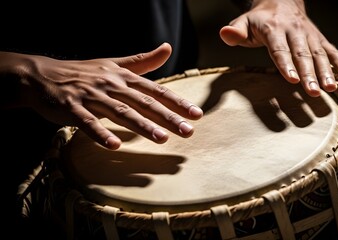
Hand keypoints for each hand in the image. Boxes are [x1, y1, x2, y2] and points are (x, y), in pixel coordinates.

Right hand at [0, 43, 202, 149]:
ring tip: (161, 139)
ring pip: (120, 112)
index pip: (156, 90)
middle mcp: (111, 84)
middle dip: (168, 118)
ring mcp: (91, 95)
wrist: (42, 74)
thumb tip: (168, 49)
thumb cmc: (83, 72)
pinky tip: (114, 145)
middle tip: (188, 132)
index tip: (196, 115)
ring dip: (142, 125)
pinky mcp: (70, 108)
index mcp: (124, 76)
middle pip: (144, 103)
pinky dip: (100, 133)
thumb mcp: (114, 64)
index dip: (177, 102)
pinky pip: (87, 122)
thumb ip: (143, 61)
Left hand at [220, 0, 337, 96]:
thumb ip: (236, 31)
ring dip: (326, 71)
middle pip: (302, 54)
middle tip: (313, 92)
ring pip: (319, 54)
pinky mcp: (319, 38)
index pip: (279, 48)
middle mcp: (294, 30)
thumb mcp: (244, 21)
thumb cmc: (259, 19)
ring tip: (330, 89)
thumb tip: (225, 34)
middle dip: (309, 74)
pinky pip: (331, 50)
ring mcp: (309, 35)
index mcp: (274, 27)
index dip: (286, 64)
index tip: (291, 79)